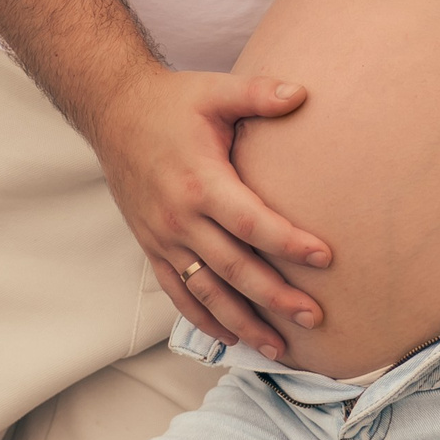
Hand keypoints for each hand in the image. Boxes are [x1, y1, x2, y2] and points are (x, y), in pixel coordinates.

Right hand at [89, 68, 333, 359]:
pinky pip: (178, 293)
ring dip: (243, 323)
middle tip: (315, 317)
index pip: (251, 223)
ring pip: (206, 293)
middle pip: (234, 269)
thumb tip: (302, 94)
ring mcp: (163, 238)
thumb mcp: (215, 91)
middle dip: (275, 297)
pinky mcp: (152, 246)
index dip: (289, 243)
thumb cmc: (172, 102)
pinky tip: (232, 337)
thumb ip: (258, 93)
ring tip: (280, 348)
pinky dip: (204, 319)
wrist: (114, 112)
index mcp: (201, 182)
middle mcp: (180, 218)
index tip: (325, 258)